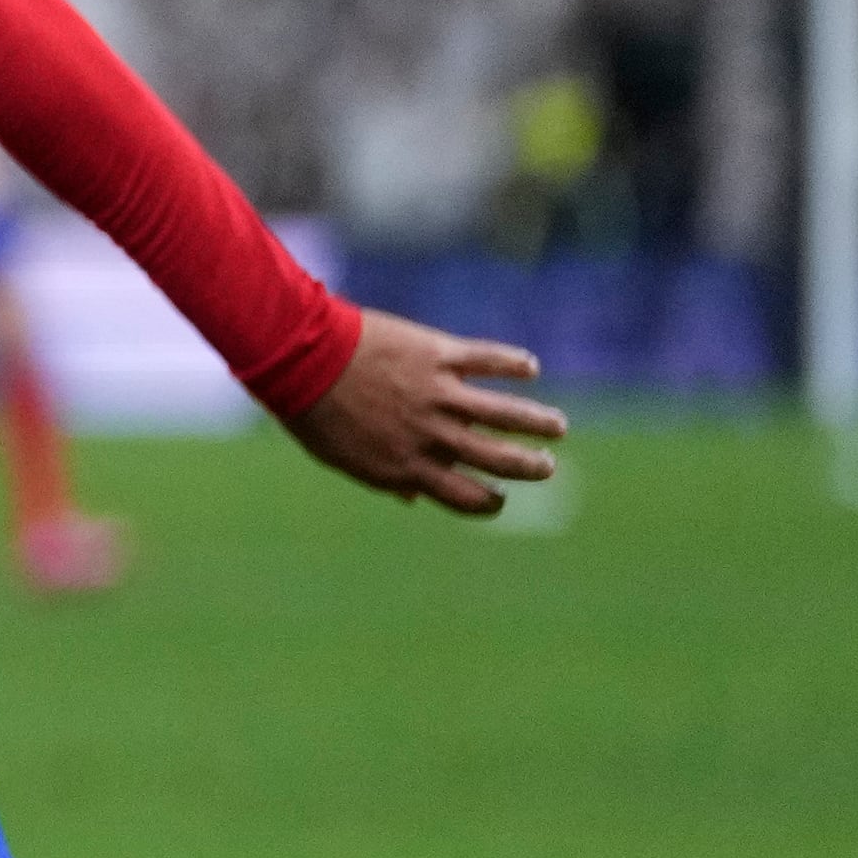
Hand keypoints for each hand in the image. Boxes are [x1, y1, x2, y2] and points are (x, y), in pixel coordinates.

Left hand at [281, 308, 568, 513]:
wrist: (300, 359)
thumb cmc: (316, 412)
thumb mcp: (346, 458)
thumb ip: (387, 478)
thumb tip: (413, 497)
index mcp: (407, 467)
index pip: (463, 497)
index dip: (488, 502)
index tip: (502, 499)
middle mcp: (430, 436)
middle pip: (495, 459)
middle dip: (528, 467)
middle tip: (547, 468)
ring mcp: (438, 395)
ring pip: (504, 414)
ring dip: (537, 422)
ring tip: (558, 427)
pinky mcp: (438, 355)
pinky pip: (486, 360)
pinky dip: (512, 362)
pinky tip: (530, 367)